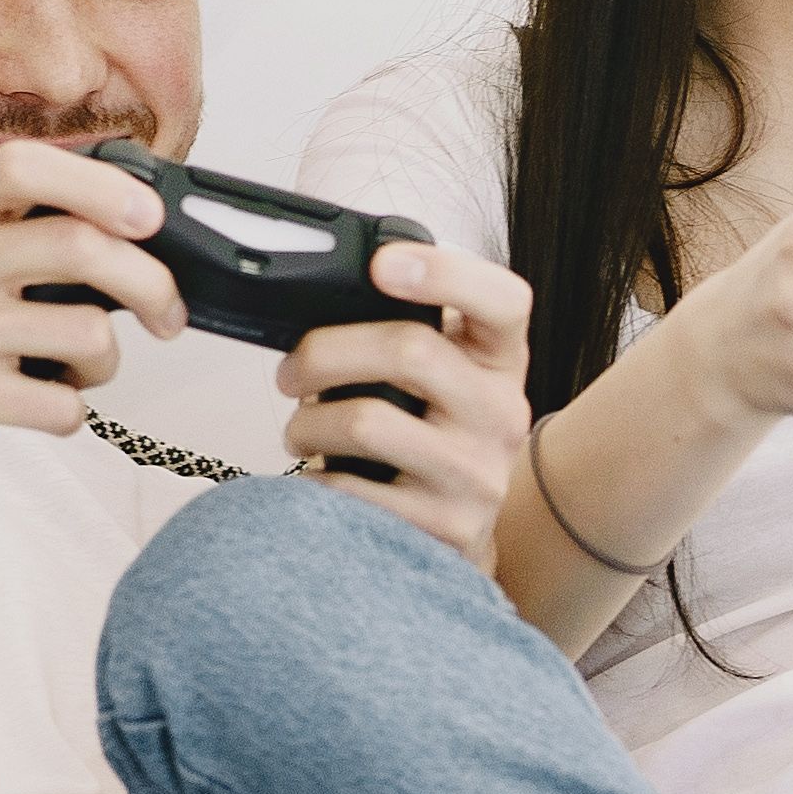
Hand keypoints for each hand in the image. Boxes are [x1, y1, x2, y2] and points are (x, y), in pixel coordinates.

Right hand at [0, 137, 178, 502]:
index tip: (150, 216)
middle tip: (167, 311)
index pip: (24, 167)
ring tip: (77, 367)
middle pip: (80, 247)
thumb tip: (132, 224)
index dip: (101, 184)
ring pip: (87, 332)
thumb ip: (16, 231)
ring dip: (105, 362)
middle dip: (150, 284)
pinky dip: (71, 410)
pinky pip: (63, 403)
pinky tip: (41, 401)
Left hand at [277, 237, 537, 568]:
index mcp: (499, 360)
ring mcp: (476, 474)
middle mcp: (500, 413)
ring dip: (307, 424)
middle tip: (291, 372)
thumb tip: (316, 317)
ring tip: (299, 431)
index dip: (444, 272)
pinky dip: (315, 481)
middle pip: (409, 350)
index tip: (381, 264)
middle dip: (324, 353)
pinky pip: (350, 490)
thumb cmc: (433, 437)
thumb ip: (408, 336)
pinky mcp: (444, 527)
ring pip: (366, 422)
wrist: (460, 529)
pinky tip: (318, 479)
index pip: (502, 300)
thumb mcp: (446, 379)